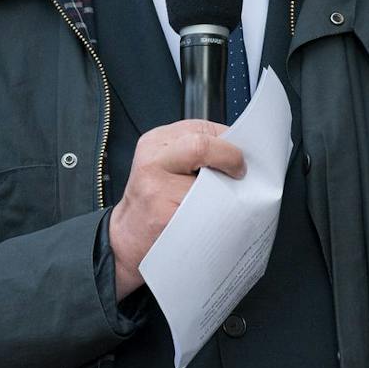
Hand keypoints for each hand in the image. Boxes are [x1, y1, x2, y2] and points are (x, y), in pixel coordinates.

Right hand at [108, 120, 245, 299]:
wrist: (128, 238)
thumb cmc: (154, 201)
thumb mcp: (168, 165)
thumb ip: (197, 152)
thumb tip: (240, 151)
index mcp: (157, 142)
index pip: (202, 129)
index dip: (229, 142)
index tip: (240, 158)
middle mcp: (153, 160)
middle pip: (202, 146)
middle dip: (230, 159)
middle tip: (240, 175)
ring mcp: (157, 189)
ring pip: (206, 179)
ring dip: (224, 190)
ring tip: (223, 198)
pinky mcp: (165, 216)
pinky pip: (204, 210)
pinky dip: (217, 213)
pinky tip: (212, 217)